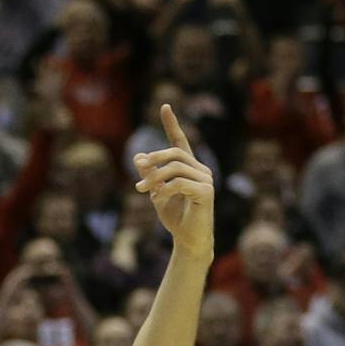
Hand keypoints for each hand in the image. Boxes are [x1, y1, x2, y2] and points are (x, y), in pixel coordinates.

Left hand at [132, 105, 213, 258]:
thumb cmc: (175, 217)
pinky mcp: (206, 191)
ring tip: (141, 190)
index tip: (165, 106)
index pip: (180, 140)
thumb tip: (138, 157)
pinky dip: (164, 189)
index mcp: (189, 167)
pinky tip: (156, 198)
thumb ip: (150, 176)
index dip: (172, 124)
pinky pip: (180, 183)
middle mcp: (200, 169)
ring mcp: (206, 179)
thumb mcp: (157, 194)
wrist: (188, 239)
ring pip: (176, 168)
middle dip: (154, 160)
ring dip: (154, 178)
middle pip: (175, 153)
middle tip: (138, 173)